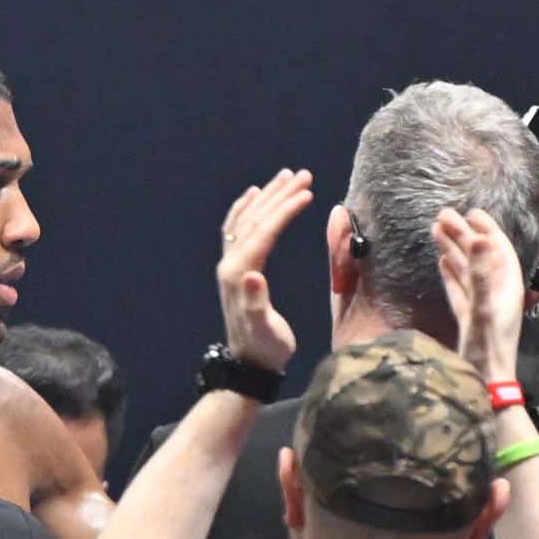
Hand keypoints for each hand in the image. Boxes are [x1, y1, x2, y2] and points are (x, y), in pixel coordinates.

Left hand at [217, 169, 314, 373]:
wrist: (249, 364)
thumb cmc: (264, 349)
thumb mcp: (263, 329)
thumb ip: (256, 303)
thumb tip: (253, 275)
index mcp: (239, 274)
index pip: (263, 232)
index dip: (285, 211)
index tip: (308, 192)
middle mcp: (230, 264)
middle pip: (255, 220)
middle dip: (279, 195)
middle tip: (303, 174)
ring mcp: (230, 266)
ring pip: (247, 221)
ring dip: (267, 197)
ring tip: (286, 176)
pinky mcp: (235, 270)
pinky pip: (237, 229)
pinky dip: (245, 209)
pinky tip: (255, 196)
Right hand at [433, 207, 524, 382]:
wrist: (486, 380)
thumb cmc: (488, 347)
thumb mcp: (484, 308)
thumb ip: (482, 274)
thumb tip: (480, 238)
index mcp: (505, 285)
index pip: (497, 248)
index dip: (486, 229)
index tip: (471, 211)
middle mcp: (495, 291)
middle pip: (479, 255)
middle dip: (463, 235)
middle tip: (443, 215)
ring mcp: (481, 302)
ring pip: (467, 269)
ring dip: (454, 250)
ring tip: (437, 231)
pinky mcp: (468, 315)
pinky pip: (459, 286)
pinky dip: (451, 272)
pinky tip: (442, 263)